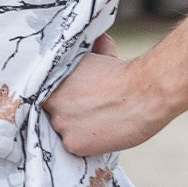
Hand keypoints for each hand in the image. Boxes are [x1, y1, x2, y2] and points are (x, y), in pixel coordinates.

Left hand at [42, 34, 180, 156]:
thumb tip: (100, 40)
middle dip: (67, 112)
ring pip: (63, 130)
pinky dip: (88, 143)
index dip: (58, 98)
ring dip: (76, 128)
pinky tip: (102, 133)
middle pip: (51, 113)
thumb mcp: (101, 57)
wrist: (144, 92)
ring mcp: (59, 124)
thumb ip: (93, 52)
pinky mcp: (72, 143)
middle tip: (86, 111)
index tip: (71, 100)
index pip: (43, 94)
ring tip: (97, 121)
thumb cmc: (125, 74)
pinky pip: (75, 146)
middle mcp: (49, 102)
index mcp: (49, 81)